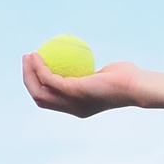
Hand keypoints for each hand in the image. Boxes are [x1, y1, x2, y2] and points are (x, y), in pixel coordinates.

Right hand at [24, 53, 139, 116]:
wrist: (136, 85)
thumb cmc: (125, 77)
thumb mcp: (103, 74)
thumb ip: (90, 72)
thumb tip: (79, 59)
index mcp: (78, 106)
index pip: (51, 100)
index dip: (39, 86)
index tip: (36, 67)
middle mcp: (72, 108)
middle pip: (40, 98)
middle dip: (29, 80)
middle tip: (27, 60)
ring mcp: (71, 102)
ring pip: (39, 91)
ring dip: (29, 73)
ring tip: (28, 56)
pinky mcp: (72, 91)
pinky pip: (49, 78)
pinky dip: (40, 67)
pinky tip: (38, 55)